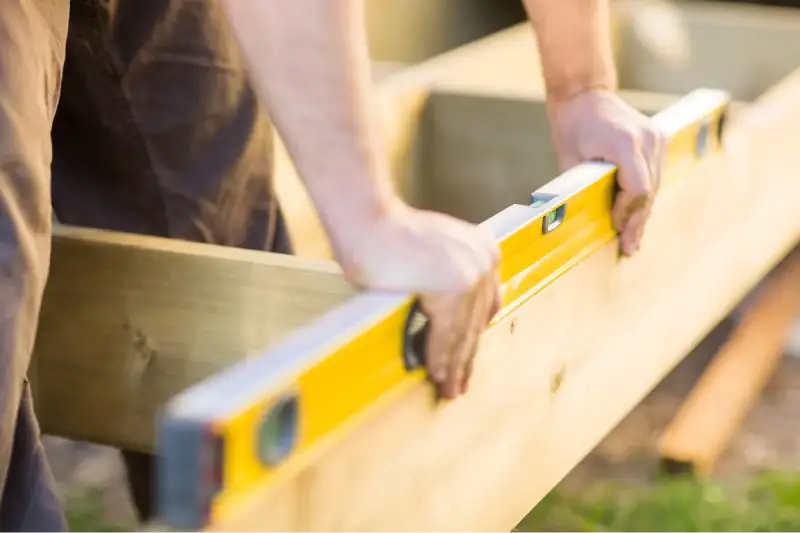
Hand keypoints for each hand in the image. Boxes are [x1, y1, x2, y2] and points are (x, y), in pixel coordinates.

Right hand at [336, 203, 500, 398]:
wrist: (368, 220)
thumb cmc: (388, 235)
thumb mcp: (432, 256)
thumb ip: (446, 282)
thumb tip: (447, 324)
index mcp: (485, 251)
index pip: (485, 307)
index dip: (473, 337)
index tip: (467, 358)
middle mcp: (484, 262)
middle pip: (476, 324)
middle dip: (465, 358)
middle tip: (459, 383)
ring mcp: (471, 275)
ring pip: (462, 334)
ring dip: (452, 366)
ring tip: (447, 388)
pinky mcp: (452, 290)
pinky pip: (444, 334)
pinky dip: (437, 357)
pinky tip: (434, 374)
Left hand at [547, 89, 666, 255]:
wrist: (585, 94)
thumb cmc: (571, 126)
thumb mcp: (569, 160)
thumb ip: (583, 188)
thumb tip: (586, 223)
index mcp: (625, 144)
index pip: (637, 189)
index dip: (628, 213)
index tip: (617, 231)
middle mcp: (647, 140)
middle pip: (648, 191)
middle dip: (637, 220)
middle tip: (630, 248)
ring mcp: (656, 138)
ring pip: (654, 185)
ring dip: (643, 210)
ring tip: (633, 238)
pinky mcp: (658, 139)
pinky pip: (654, 174)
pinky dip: (644, 195)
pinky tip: (636, 215)